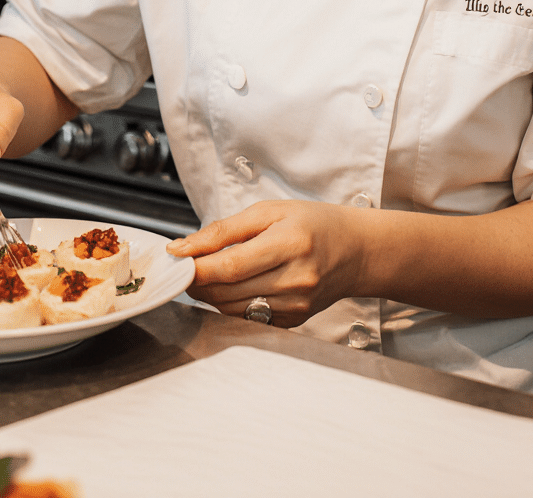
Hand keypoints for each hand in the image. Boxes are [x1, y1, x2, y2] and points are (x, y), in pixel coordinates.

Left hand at [166, 200, 364, 327]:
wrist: (356, 251)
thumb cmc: (314, 223)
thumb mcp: (270, 211)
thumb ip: (224, 230)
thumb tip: (184, 247)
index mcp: (290, 244)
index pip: (230, 265)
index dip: (196, 267)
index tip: (177, 259)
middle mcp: (295, 279)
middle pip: (227, 290)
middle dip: (198, 280)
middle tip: (186, 265)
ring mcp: (296, 305)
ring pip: (232, 308)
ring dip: (210, 293)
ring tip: (209, 272)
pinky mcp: (293, 321)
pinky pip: (248, 317)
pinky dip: (231, 303)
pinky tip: (234, 286)